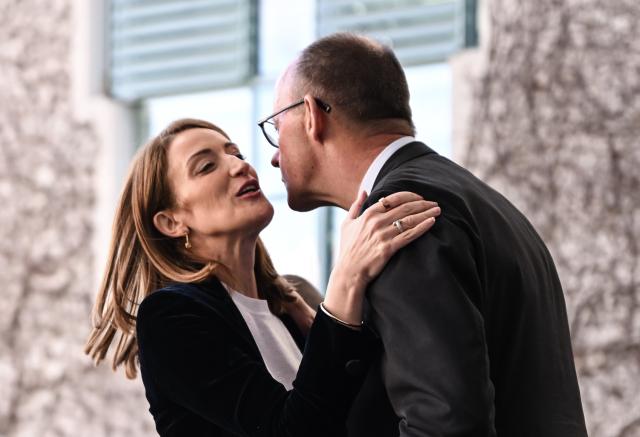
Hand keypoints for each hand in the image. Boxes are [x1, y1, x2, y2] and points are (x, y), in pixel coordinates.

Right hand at [323, 191, 439, 325]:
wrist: (349, 272)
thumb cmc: (348, 248)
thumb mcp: (347, 223)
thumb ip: (356, 205)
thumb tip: (364, 191)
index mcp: (368, 214)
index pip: (394, 198)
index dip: (410, 196)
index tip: (420, 198)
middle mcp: (376, 222)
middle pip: (405, 207)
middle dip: (423, 204)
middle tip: (434, 204)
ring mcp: (383, 235)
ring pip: (409, 220)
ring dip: (426, 213)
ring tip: (437, 211)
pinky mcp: (388, 248)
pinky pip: (409, 235)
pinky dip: (422, 227)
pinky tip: (432, 222)